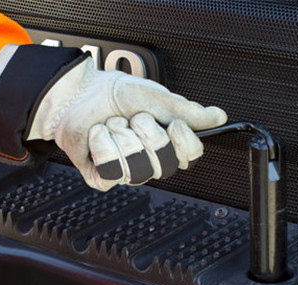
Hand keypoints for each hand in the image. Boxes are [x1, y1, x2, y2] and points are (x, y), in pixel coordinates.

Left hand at [27, 57, 226, 190]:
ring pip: (137, 168)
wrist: (79, 93)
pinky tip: (99, 135)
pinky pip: (112, 170)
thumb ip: (189, 112)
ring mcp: (126, 171)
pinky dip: (103, 145)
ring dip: (122, 136)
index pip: (190, 156)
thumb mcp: (159, 98)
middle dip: (147, 133)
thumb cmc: (115, 95)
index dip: (182, 141)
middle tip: (135, 118)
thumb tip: (218, 116)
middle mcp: (148, 160)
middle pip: (164, 164)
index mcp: (167, 143)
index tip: (173, 123)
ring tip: (114, 124)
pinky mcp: (102, 177)